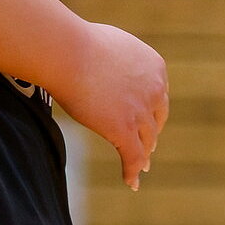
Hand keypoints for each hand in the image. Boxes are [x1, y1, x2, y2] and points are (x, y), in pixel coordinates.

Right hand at [47, 21, 168, 189]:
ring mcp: (140, 112)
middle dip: (151, 133)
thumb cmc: (74, 41)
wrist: (66, 51)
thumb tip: (102, 63)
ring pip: (145, 140)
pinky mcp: (124, 130)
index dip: (152, 111)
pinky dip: (133, 171)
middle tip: (147, 147)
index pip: (158, 95)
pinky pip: (133, 157)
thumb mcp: (107, 43)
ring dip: (143, 154)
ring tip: (141, 166)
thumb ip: (115, 59)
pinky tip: (131, 182)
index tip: (147, 121)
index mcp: (155, 67)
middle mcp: (155, 89)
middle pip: (155, 119)